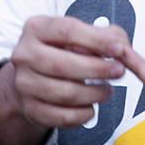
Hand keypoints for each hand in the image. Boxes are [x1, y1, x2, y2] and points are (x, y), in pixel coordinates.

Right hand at [0, 15, 128, 144]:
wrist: (32, 74)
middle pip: (64, 65)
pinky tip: (91, 105)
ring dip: (95, 93)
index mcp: (36, 28)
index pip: (67, 31)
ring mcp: (24, 83)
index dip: (97, 40)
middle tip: (119, 71)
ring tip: (107, 89)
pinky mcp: (30, 109)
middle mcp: (24, 54)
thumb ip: (103, 34)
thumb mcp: (78, 32)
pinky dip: (84, 113)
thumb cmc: (60, 49)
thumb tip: (120, 46)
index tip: (119, 48)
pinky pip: (63, 117)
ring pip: (66, 94)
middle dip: (99, 69)